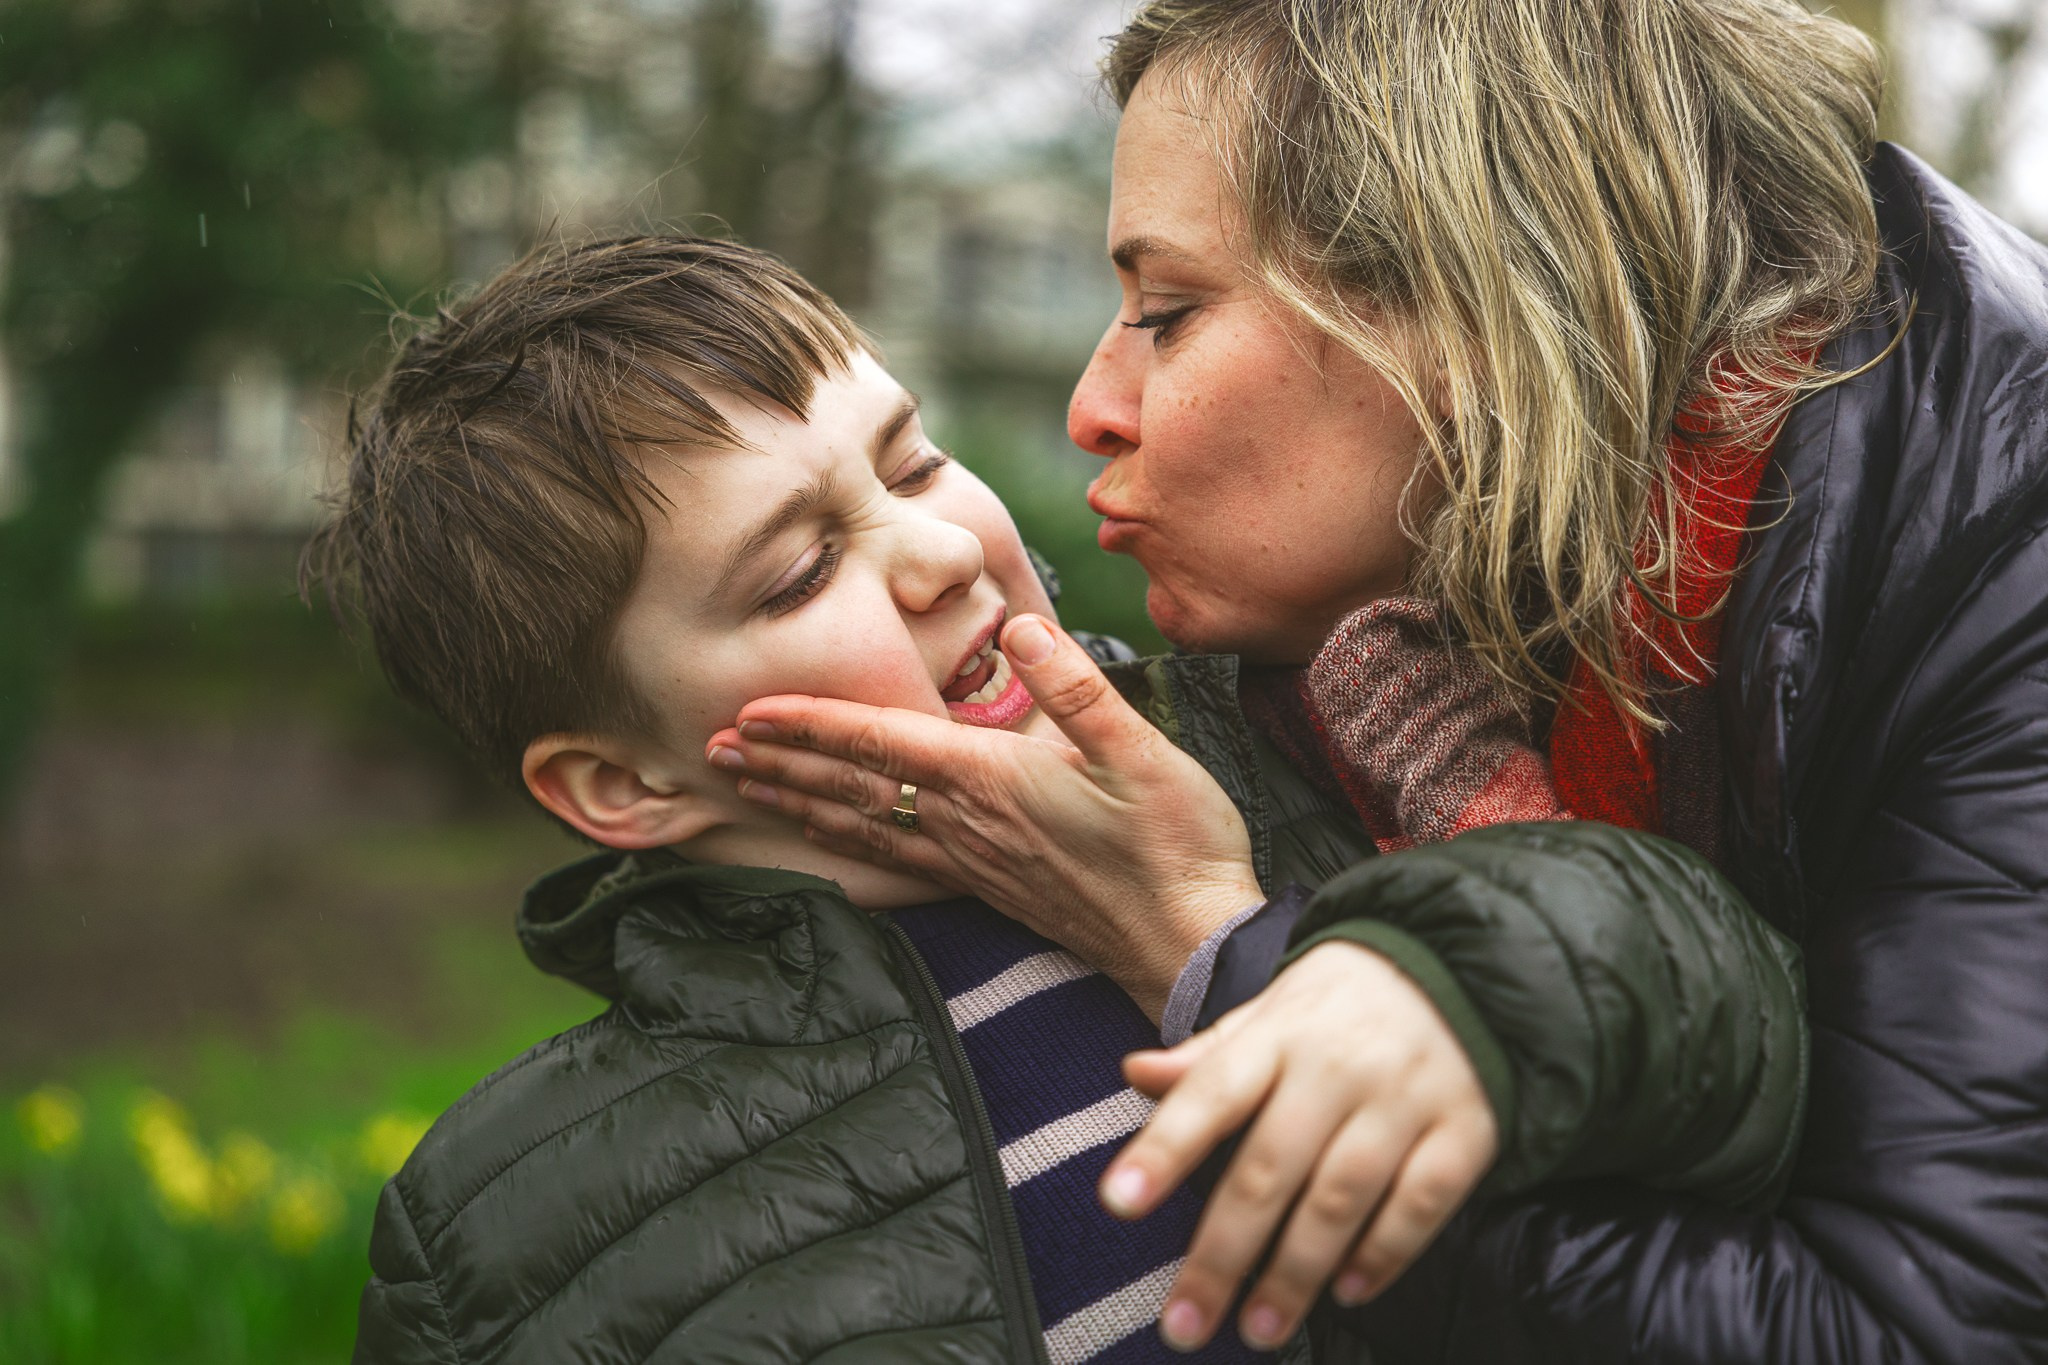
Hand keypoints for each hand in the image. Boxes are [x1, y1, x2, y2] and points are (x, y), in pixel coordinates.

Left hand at [703, 614, 1264, 1015]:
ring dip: (800, 803)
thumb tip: (1022, 631)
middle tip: (709, 749)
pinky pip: (896, 860)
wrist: (1188, 941)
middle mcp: (967, 823)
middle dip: (780, 763)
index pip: (880, 742)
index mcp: (992, 780)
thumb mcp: (1141, 751)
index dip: (811, 722)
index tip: (749, 711)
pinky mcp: (988, 886)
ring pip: (864, 827)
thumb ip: (1077, 689)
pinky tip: (831, 844)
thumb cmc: (1174, 843)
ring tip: (747, 789)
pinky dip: (848, 843)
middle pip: (852, 787)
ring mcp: (973, 860)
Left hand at [1101, 941, 1498, 1351]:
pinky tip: (1348, 1291)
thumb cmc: (1342, 1005)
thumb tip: (1134, 1074)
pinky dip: (1385, 1253)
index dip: (1162, 1150)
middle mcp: (1337, 1066)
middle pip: (1268, 1169)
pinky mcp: (1463, 1129)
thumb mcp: (1271, 1012)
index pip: (1209, 1094)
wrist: (1461, 966)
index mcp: (1279, 1034)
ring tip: (1259, 1328)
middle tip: (1185, 1323)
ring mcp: (1404, 1098)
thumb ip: (1208, 1056)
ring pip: (1340, 1198)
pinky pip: (1421, 1202)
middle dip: (1222, 1255)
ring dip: (1295, 1273)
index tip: (1118, 1203)